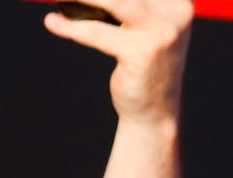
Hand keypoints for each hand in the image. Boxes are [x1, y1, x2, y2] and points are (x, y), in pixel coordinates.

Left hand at [43, 0, 192, 131]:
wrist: (155, 111)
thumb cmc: (144, 61)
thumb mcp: (146, 24)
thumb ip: (128, 4)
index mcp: (179, 2)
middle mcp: (176, 13)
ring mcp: (162, 33)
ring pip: (115, 1)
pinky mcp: (143, 53)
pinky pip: (97, 33)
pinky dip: (71, 28)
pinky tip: (54, 22)